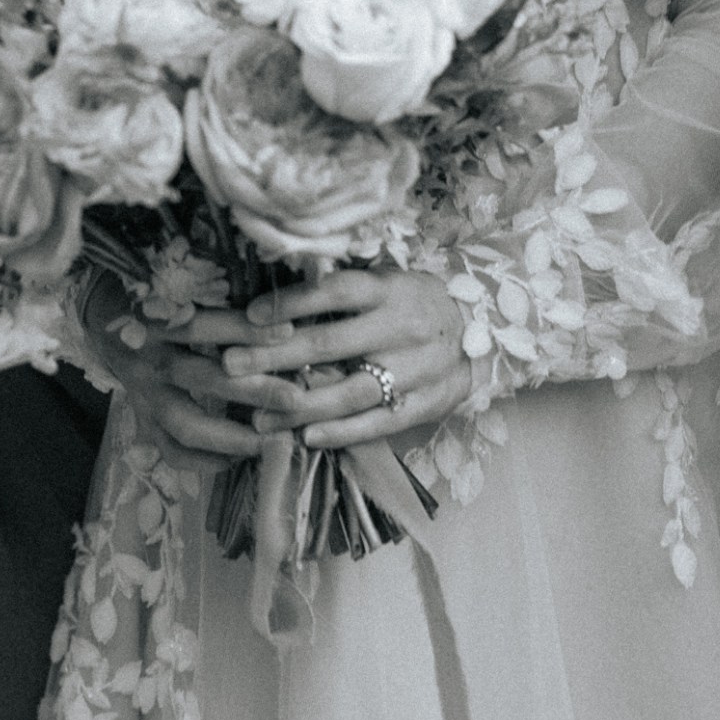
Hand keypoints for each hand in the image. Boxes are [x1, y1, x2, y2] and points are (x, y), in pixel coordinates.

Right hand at [82, 276, 298, 469]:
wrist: (103, 316)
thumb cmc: (157, 297)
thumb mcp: (178, 288)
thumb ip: (217, 298)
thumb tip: (278, 310)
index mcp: (156, 320)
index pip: (202, 326)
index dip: (245, 329)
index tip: (288, 333)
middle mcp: (148, 358)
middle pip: (202, 378)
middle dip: (253, 390)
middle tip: (295, 398)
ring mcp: (143, 394)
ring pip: (186, 424)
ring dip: (233, 436)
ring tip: (271, 442)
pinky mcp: (141, 418)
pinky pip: (171, 450)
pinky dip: (203, 461)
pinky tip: (235, 460)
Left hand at [220, 269, 472, 448]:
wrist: (488, 328)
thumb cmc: (415, 302)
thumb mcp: (386, 282)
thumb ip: (340, 292)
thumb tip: (275, 295)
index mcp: (388, 289)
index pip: (333, 292)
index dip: (290, 303)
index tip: (250, 316)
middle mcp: (401, 327)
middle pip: (329, 344)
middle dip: (274, 357)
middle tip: (231, 366)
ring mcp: (415, 369)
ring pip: (349, 392)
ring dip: (299, 406)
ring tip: (258, 417)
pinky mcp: (426, 403)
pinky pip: (378, 422)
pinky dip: (342, 432)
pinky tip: (306, 438)